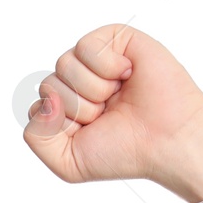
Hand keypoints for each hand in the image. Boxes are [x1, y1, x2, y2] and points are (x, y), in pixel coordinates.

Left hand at [22, 25, 202, 202]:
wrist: (165, 139)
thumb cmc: (124, 151)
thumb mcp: (67, 163)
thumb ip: (37, 138)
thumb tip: (41, 101)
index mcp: (65, 110)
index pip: (38, 108)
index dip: (61, 125)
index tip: (90, 133)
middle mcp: (77, 84)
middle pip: (48, 86)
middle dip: (78, 108)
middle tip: (107, 114)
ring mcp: (94, 61)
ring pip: (64, 66)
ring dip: (93, 89)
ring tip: (117, 96)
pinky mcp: (113, 40)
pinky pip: (85, 46)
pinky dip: (106, 67)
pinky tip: (126, 76)